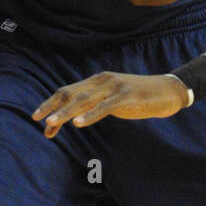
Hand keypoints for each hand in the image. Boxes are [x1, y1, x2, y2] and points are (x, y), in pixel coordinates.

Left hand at [33, 71, 189, 136]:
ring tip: (51, 123)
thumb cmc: (138, 98)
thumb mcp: (111, 101)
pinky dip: (90, 115)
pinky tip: (78, 123)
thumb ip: (93, 108)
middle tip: (37, 120)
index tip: (37, 118)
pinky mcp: (127, 96)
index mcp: (96, 82)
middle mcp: (102, 81)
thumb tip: (72, 120)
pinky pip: (104, 106)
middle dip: (52, 107)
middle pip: (71, 93)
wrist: (168, 91)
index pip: (67, 91)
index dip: (50, 104)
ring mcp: (114, 87)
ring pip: (84, 100)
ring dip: (66, 112)